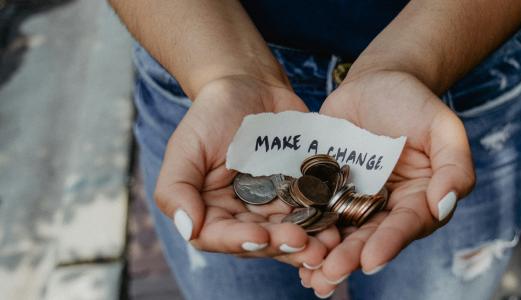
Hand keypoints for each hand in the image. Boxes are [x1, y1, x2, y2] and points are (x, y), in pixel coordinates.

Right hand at [154, 76, 340, 266]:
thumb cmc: (211, 115)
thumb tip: (188, 228)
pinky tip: (339, 227)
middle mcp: (243, 216)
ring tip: (328, 245)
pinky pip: (314, 212)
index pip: (220, 237)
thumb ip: (176, 189)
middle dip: (282, 245)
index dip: (240, 241)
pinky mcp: (301, 193)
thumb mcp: (186, 147)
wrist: (250, 86)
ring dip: (310, 244)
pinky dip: (326, 222)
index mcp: (211, 211)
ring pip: (290, 234)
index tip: (260, 236)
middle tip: (304, 244)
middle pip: (261, 241)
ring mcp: (275, 207)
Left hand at [299, 71, 474, 294]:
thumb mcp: (442, 126)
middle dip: (350, 258)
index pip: (406, 225)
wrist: (375, 81)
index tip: (371, 261)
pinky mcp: (326, 189)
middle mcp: (386, 208)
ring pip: (340, 233)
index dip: (389, 243)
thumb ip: (454, 165)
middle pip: (369, 237)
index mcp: (418, 199)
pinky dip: (303, 229)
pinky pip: (314, 211)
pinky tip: (287, 246)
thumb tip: (444, 206)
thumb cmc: (414, 102)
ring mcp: (354, 200)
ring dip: (324, 255)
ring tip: (309, 275)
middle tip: (329, 274)